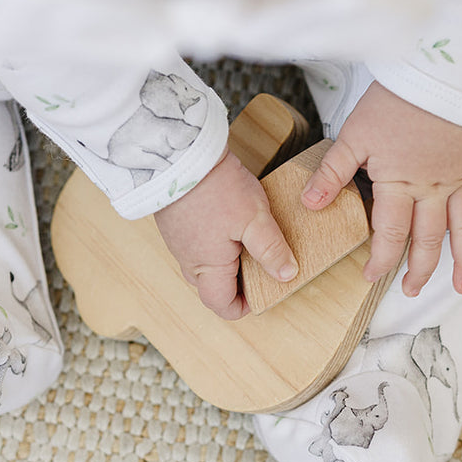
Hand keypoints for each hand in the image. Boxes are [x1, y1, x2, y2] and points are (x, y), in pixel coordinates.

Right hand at [153, 151, 298, 319]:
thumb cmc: (216, 188)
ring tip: (247, 238)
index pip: (223, 306)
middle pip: (214, 287)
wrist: (180, 156)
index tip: (264, 288)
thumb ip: (272, 250)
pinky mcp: (175, 223)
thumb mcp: (254, 220)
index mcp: (207, 268)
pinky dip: (215, 242)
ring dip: (227, 260)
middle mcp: (189, 260)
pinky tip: (229, 220)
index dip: (246, 304)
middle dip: (238, 282)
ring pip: (205, 265)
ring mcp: (179, 242)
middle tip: (261, 261)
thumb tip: (286, 274)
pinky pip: (197, 244)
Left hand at [300, 82, 461, 296]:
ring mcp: (459, 178)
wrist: (438, 73)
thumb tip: (309, 205)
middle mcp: (434, 189)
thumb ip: (333, 173)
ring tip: (461, 287)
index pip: (392, 234)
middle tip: (411, 290)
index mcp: (401, 184)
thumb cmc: (393, 101)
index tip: (371, 276)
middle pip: (429, 239)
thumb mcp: (354, 136)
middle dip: (420, 269)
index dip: (382, 260)